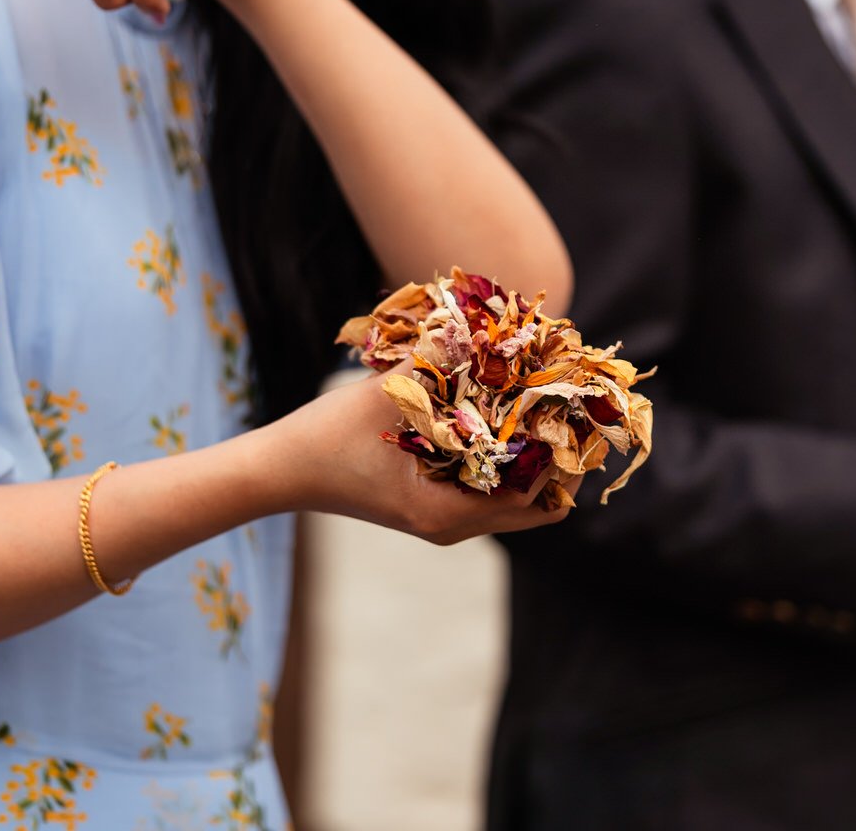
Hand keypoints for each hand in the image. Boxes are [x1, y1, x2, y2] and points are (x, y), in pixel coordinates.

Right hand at [265, 368, 575, 545]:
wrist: (281, 470)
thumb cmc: (327, 436)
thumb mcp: (388, 394)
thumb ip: (442, 363)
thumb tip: (492, 329)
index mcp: (447, 514)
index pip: (537, 497)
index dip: (562, 454)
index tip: (574, 408)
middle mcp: (453, 527)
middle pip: (538, 506)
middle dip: (559, 458)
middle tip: (571, 407)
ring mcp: (444, 520)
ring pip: (516, 500)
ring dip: (534, 458)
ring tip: (544, 407)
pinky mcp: (433, 506)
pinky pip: (489, 490)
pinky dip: (506, 460)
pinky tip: (505, 417)